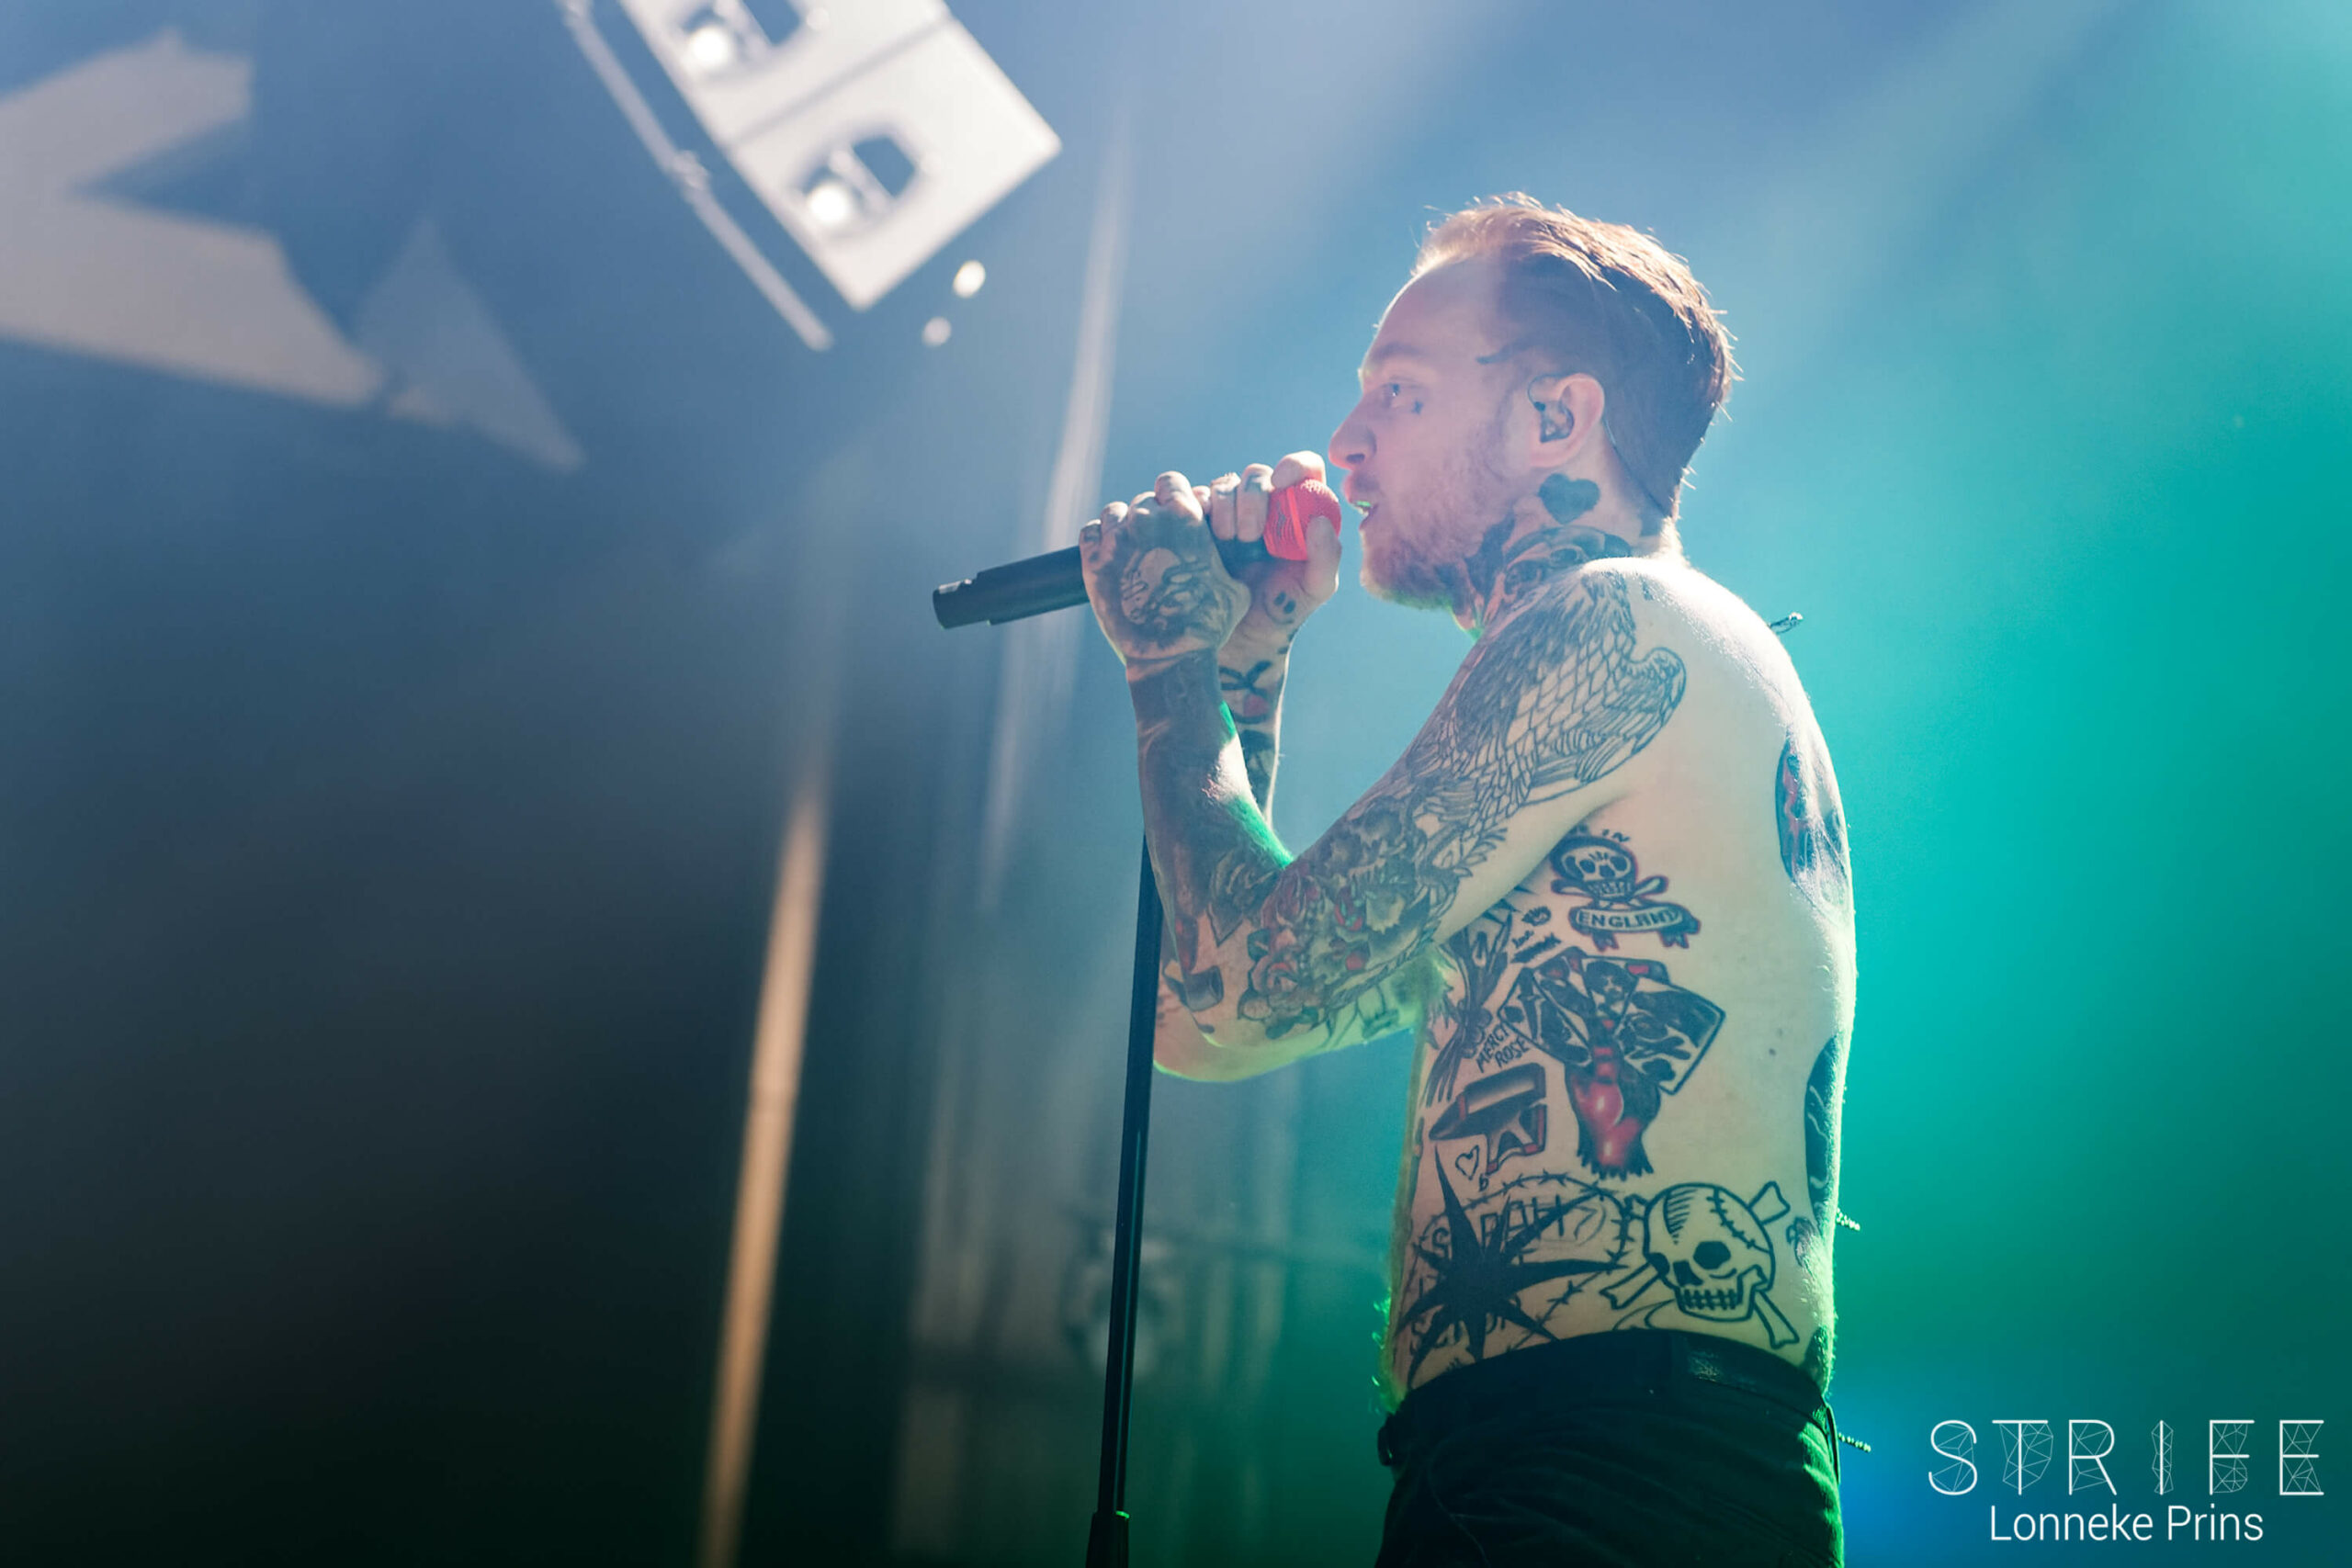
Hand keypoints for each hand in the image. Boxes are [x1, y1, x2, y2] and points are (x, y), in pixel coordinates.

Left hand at [1080, 471, 1249, 666]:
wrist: (1170, 657)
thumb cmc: (1207, 626)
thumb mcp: (1234, 586)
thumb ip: (1225, 559)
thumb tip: (1235, 552)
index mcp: (1186, 517)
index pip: (1170, 482)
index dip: (1171, 497)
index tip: (1172, 515)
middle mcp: (1149, 520)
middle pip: (1143, 500)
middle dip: (1149, 519)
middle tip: (1154, 546)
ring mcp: (1118, 539)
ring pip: (1114, 513)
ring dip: (1122, 528)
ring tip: (1130, 554)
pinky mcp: (1093, 561)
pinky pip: (1090, 532)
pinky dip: (1098, 542)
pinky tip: (1109, 559)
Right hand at [1197, 452, 1341, 655]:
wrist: (1235, 638)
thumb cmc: (1281, 610)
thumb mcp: (1315, 590)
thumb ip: (1327, 559)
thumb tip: (1319, 521)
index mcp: (1299, 511)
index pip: (1303, 469)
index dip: (1293, 465)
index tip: (1281, 482)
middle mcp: (1264, 505)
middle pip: (1257, 474)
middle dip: (1252, 497)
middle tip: (1249, 535)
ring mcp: (1228, 512)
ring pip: (1222, 485)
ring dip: (1222, 508)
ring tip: (1225, 544)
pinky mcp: (1197, 522)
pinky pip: (1190, 497)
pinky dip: (1193, 508)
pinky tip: (1200, 537)